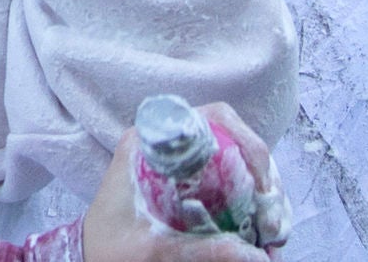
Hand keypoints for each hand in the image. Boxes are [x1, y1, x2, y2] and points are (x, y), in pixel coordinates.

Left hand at [82, 109, 278, 261]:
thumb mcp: (149, 249)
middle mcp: (175, 149)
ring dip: (269, 203)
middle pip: (240, 146)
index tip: (262, 185)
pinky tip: (268, 241)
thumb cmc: (108, 246)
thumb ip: (198, 251)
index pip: (213, 119)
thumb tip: (256, 256)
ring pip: (247, 172)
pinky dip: (260, 215)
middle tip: (274, 224)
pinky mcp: (199, 192)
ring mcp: (190, 170)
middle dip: (267, 183)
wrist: (92, 256)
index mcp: (152, 144)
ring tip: (276, 239)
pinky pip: (241, 194)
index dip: (247, 143)